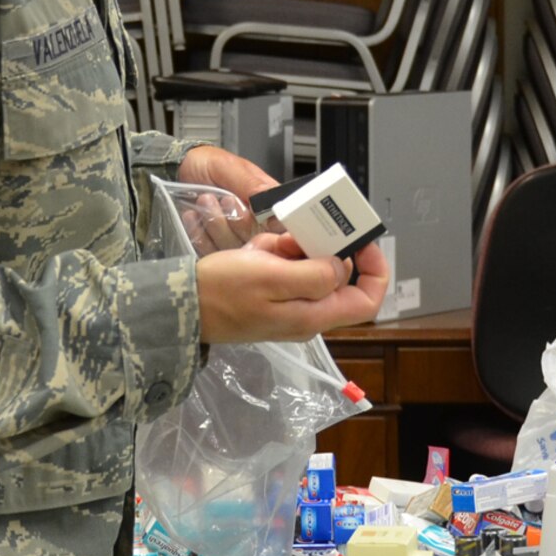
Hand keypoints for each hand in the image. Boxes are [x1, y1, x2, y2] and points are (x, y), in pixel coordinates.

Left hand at [176, 146, 277, 253]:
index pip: (278, 227)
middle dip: (233, 220)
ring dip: (215, 225)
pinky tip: (193, 217)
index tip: (242, 209)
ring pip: (233, 249)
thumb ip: (251, 184)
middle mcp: (257, 226)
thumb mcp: (228, 166)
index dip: (262, 224)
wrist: (181, 169)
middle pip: (256, 242)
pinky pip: (212, 253)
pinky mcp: (216, 248)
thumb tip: (273, 200)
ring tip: (204, 201)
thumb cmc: (208, 164)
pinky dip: (200, 235)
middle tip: (223, 199)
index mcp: (269, 205)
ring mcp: (236, 239)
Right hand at [195, 241, 388, 343]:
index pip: (367, 300)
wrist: (181, 304)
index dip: (374, 270)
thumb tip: (342, 267)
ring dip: (290, 248)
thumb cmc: (221, 292)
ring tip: (265, 248)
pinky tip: (255, 253)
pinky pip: (286, 265)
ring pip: (309, 265)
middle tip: (292, 239)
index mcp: (314, 316)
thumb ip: (315, 274)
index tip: (362, 242)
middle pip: (336, 275)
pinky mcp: (272, 294)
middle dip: (318, 249)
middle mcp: (307, 314)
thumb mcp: (272, 276)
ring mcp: (289, 305)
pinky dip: (275, 251)